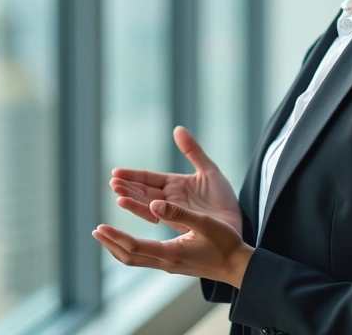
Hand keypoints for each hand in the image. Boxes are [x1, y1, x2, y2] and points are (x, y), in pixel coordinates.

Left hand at [93, 200, 254, 287]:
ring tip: (106, 234)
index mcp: (171, 252)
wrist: (239, 266)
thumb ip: (180, 212)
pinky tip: (130, 239)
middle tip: (96, 230)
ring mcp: (169, 264)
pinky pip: (144, 257)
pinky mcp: (173, 262)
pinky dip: (131, 248)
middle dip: (110, 243)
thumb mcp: (205, 223)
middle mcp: (166, 261)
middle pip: (128, 256)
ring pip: (135, 259)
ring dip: (118, 246)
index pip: (134, 246)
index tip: (100, 226)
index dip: (115, 236)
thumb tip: (155, 203)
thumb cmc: (226, 243)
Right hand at [109, 126, 242, 236]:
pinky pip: (163, 217)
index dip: (133, 175)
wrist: (238, 221)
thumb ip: (193, 151)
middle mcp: (170, 199)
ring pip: (149, 206)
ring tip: (119, 196)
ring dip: (134, 202)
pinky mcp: (181, 223)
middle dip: (128, 188)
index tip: (115, 172)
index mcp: (174, 185)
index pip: (148, 178)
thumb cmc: (223, 199)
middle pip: (144, 192)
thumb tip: (177, 129)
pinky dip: (151, 214)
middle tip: (113, 184)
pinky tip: (144, 208)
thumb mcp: (209, 170)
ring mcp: (174, 212)